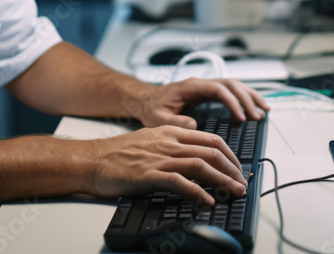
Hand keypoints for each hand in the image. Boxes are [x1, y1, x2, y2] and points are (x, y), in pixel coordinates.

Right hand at [85, 126, 247, 205]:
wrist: (91, 160)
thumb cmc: (118, 155)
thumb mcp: (150, 141)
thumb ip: (172, 145)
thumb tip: (194, 157)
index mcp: (170, 132)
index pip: (211, 139)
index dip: (230, 155)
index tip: (238, 169)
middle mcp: (168, 142)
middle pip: (211, 151)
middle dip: (233, 169)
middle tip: (242, 183)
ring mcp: (159, 157)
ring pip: (201, 165)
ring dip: (223, 180)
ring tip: (235, 193)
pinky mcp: (149, 174)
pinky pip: (180, 182)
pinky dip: (198, 192)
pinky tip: (207, 200)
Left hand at [133, 78, 269, 128]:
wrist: (146, 101)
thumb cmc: (152, 108)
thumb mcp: (159, 118)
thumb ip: (175, 122)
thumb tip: (194, 125)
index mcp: (191, 86)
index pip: (218, 89)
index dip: (232, 102)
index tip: (241, 118)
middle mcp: (201, 83)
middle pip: (231, 85)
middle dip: (246, 99)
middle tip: (258, 116)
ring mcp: (205, 87)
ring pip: (234, 85)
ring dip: (250, 96)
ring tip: (264, 110)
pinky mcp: (208, 93)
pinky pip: (230, 92)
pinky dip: (244, 98)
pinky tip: (254, 108)